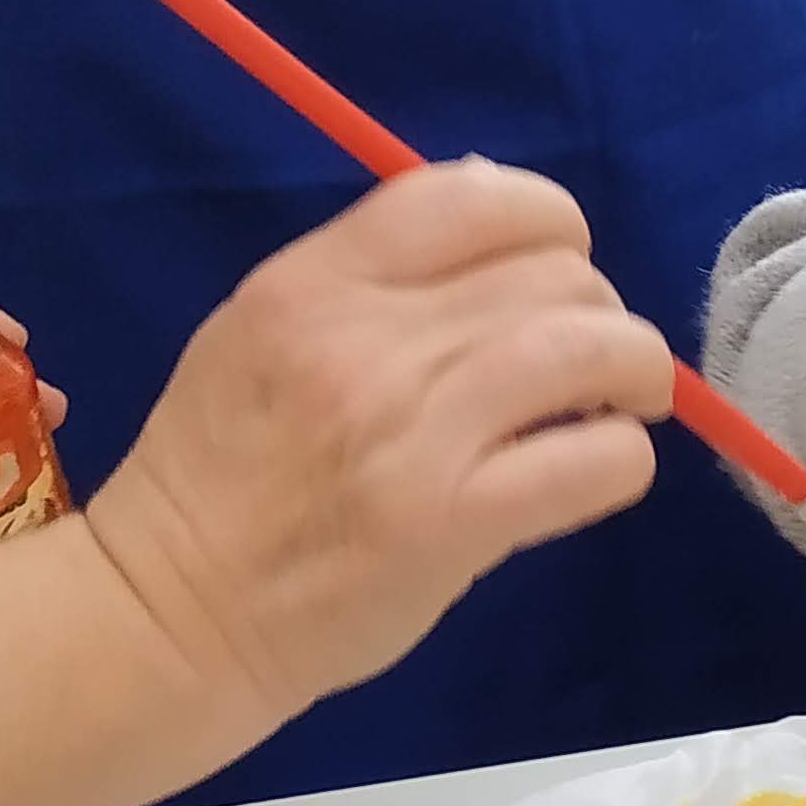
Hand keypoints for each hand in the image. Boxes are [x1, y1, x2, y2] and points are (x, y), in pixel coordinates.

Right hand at [81, 163, 671, 719]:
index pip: (473, 195)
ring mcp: (414, 430)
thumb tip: (492, 194)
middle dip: (596, 311)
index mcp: (315, 282)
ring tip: (618, 405)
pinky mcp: (453, 521)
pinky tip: (594, 472)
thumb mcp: (263, 331)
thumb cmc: (223, 473)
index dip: (548, 222)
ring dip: (634, 373)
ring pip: (594, 349)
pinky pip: (597, 459)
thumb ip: (373, 271)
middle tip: (586, 362)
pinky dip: (622, 460)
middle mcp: (366, 340)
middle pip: (555, 275)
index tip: (551, 273)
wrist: (171, 612)